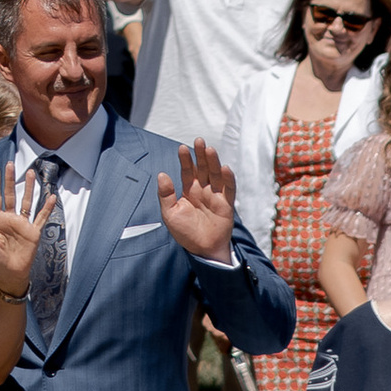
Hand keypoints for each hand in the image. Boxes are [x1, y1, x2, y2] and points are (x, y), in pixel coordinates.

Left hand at [0, 159, 55, 300]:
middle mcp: (10, 218)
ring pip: (27, 202)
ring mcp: (23, 224)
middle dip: (11, 180)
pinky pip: (41, 217)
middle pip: (11, 195)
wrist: (10, 274)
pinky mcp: (33, 232)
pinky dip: (46, 207)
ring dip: (29, 188)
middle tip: (11, 164)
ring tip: (32, 173)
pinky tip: (51, 196)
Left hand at [157, 139, 237, 263]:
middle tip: (199, 140)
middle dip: (201, 155)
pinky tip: (225, 168)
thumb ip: (166, 194)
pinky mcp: (226, 205)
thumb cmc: (185, 232)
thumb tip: (162, 174)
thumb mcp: (170, 214)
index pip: (188, 171)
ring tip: (210, 149)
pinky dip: (228, 179)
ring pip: (216, 175)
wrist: (202, 250)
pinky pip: (228, 190)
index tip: (182, 148)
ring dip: (213, 162)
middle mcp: (203, 190)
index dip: (186, 160)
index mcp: (189, 191)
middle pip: (203, 169)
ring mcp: (215, 196)